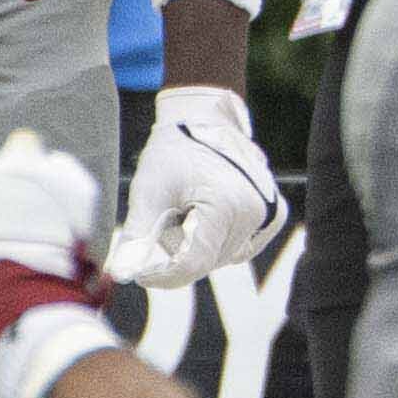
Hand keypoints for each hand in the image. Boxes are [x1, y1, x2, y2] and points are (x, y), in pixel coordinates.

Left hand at [110, 84, 283, 288]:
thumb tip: (123, 274)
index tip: (140, 274)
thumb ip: (137, 237)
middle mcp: (255, 212)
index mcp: (225, 205)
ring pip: (224, 257)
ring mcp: (269, 214)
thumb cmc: (174, 153)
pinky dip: (219, 242)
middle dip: (179, 253)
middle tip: (163, 221)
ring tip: (186, 213)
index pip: (194, 264)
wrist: (205, 121)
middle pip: (208, 262)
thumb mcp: (147, 192)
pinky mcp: (274, 214)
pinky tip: (206, 217)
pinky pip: (241, 247)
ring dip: (199, 246)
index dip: (163, 276)